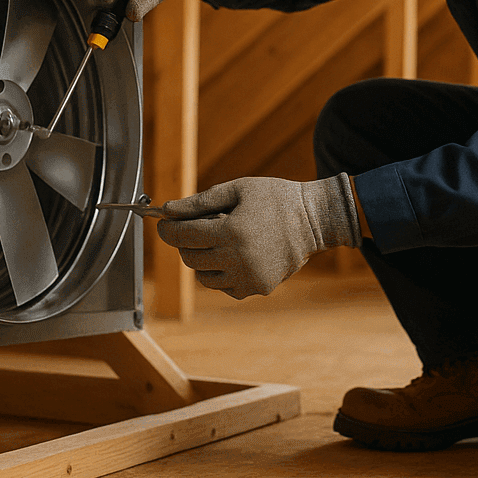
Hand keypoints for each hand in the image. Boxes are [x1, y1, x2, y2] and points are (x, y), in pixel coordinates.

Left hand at [155, 174, 361, 298]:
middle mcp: (238, 259)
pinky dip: (221, 273)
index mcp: (232, 231)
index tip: (163, 224)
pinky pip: (224, 287)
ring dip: (203, 259)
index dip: (167, 230)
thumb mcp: (238, 190)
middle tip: (195, 228)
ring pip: (204, 277)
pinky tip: (236, 255)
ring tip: (220, 241)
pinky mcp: (257, 288)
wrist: (314, 220)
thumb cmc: (275, 198)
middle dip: (185, 242)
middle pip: (190, 258)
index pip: (183, 236)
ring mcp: (249, 277)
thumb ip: (200, 201)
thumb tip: (168, 210)